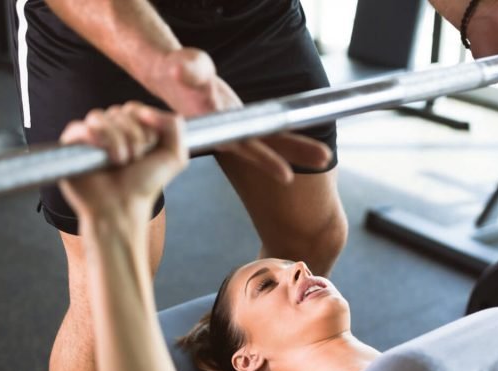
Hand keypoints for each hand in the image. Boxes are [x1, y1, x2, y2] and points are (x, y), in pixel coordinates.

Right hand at [57, 102, 187, 224]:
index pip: (134, 108)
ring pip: (98, 116)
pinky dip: (97, 138)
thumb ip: (174, 124)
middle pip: (118, 111)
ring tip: (121, 161)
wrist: (123, 208)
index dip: (144, 124)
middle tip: (135, 159)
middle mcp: (108, 131)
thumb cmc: (144, 185)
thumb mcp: (174, 156)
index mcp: (129, 129)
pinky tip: (107, 158)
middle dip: (133, 134)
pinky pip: (80, 127)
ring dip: (116, 138)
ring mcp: (89, 138)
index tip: (149, 147)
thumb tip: (146, 110)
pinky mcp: (71, 146)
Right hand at [145, 48, 331, 182]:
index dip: (266, 160)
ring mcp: (239, 128)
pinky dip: (289, 134)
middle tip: (327, 159)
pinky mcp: (243, 121)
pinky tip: (309, 142)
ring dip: (299, 147)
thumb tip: (182, 68)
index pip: (246, 145)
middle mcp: (231, 133)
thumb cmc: (174, 72)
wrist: (171, 79)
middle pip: (269, 146)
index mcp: (219, 128)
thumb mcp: (180, 67)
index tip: (287, 175)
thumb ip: (187, 68)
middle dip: (297, 153)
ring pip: (274, 139)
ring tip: (327, 157)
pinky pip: (271, 128)